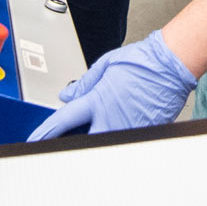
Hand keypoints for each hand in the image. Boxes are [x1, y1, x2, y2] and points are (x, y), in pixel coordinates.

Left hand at [26, 31, 196, 140]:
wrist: (172, 65)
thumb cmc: (144, 62)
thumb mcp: (106, 65)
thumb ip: (83, 83)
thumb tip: (67, 95)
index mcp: (97, 101)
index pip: (62, 121)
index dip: (44, 132)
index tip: (35, 139)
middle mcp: (110, 119)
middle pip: (80, 142)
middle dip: (70, 143)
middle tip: (64, 141)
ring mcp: (127, 129)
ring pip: (102, 143)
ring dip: (95, 137)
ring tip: (100, 125)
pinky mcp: (143, 132)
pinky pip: (124, 139)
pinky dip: (117, 135)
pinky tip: (121, 123)